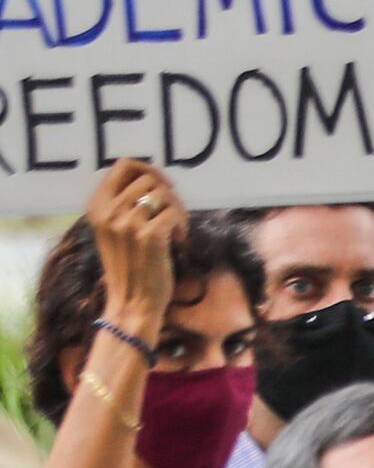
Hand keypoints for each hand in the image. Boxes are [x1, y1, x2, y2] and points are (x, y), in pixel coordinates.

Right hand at [85, 160, 183, 342]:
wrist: (133, 301)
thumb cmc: (131, 266)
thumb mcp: (116, 230)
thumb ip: (124, 204)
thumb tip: (154, 177)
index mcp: (96, 206)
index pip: (122, 166)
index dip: (148, 169)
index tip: (163, 186)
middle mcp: (108, 211)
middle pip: (148, 177)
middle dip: (168, 191)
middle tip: (173, 213)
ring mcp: (127, 223)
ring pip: (164, 193)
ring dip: (177, 208)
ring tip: (175, 228)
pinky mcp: (149, 236)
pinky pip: (175, 212)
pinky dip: (182, 224)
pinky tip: (178, 239)